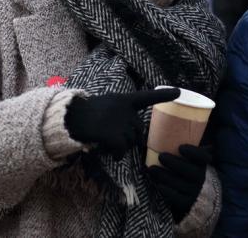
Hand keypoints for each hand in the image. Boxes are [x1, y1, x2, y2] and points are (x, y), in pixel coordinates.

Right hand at [64, 88, 179, 160]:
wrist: (68, 118)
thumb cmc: (87, 114)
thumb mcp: (107, 106)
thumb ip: (121, 114)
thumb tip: (132, 135)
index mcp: (123, 99)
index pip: (147, 96)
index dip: (163, 95)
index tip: (179, 92)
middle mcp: (123, 107)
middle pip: (138, 129)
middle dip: (131, 138)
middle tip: (116, 140)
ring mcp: (118, 120)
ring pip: (130, 141)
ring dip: (122, 147)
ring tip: (108, 144)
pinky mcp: (111, 133)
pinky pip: (122, 149)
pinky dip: (118, 155)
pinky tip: (113, 155)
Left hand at [147, 144, 210, 222]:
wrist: (191, 188)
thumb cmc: (182, 165)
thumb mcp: (186, 157)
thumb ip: (177, 147)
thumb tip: (161, 130)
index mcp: (201, 164)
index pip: (202, 157)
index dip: (193, 153)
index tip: (180, 147)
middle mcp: (200, 177)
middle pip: (190, 171)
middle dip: (174, 163)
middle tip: (160, 156)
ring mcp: (194, 190)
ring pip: (181, 184)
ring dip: (165, 176)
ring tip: (152, 169)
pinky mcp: (187, 201)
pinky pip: (178, 198)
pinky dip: (168, 192)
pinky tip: (159, 185)